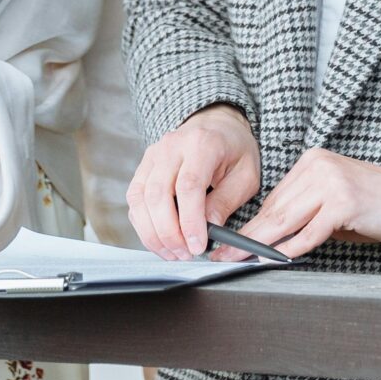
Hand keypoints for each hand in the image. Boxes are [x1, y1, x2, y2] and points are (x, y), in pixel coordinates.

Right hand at [126, 104, 260, 259]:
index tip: (197, 245)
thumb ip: (227, 200)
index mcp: (202, 144)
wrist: (217, 125)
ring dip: (152, 233)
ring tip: (172, 253)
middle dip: (169, 232)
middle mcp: (171, 147)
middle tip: (184, 254)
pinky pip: (134, 200)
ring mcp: (153, 156)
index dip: (190, 221)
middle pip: (158, 195)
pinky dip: (143, 224)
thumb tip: (209, 229)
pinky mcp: (143, 167)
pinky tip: (160, 240)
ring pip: (140, 199)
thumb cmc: (234, 150)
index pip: (189, 186)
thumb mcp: (246, 174)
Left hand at [235, 148, 380, 261]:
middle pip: (274, 209)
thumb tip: (270, 241)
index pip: (274, 199)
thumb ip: (306, 215)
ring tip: (238, 263)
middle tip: (222, 258)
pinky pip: (309, 232)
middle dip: (247, 238)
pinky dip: (291, 249)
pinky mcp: (344, 201)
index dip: (251, 226)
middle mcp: (319, 165)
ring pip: (286, 220)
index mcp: (313, 161)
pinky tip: (274, 261)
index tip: (229, 245)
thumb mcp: (336, 206)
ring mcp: (332, 181)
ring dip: (260, 246)